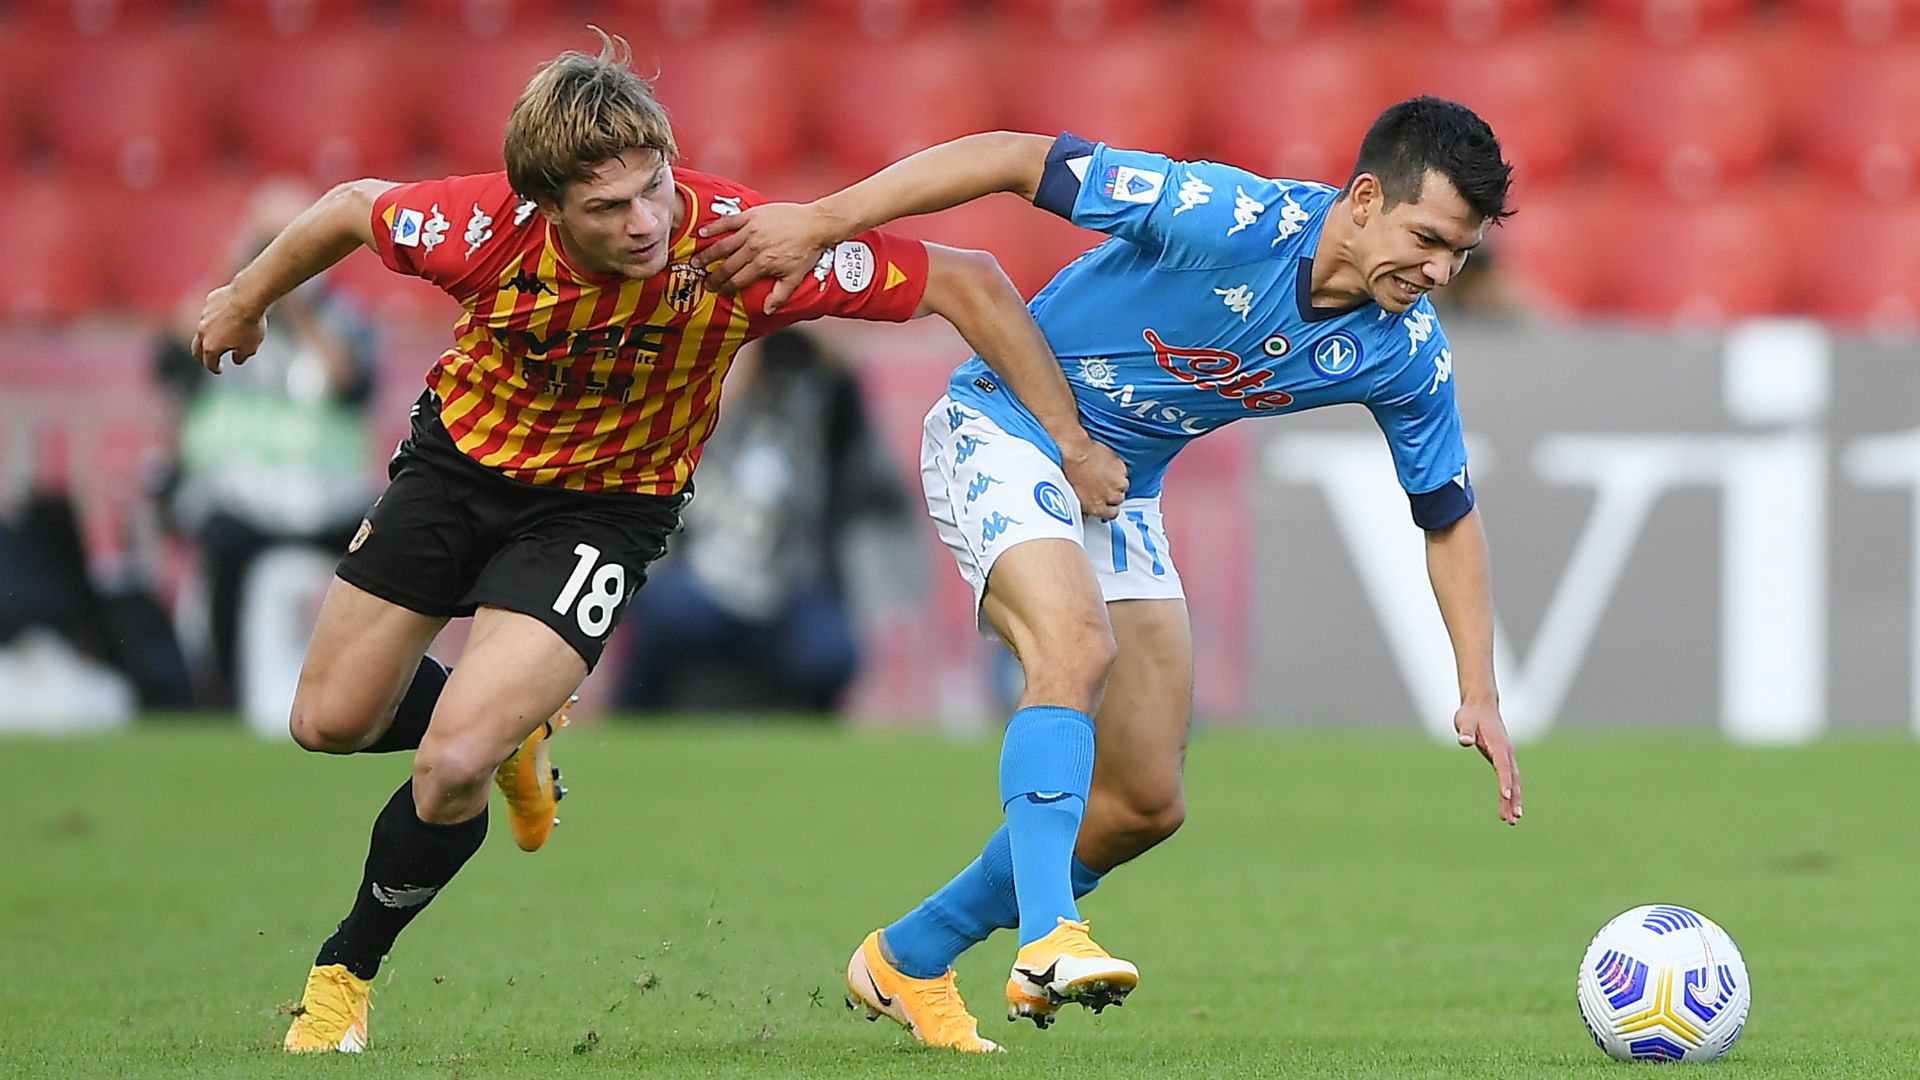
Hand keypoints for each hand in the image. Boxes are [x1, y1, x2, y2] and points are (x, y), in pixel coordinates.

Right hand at [191, 283, 266, 373]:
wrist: (248, 298)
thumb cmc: (250, 325)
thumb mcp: (250, 348)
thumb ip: (240, 357)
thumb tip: (236, 359)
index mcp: (211, 347)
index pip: (209, 362)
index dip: (214, 368)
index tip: (219, 370)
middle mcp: (203, 331)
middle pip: (196, 348)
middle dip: (201, 356)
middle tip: (206, 360)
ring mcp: (204, 315)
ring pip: (203, 328)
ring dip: (209, 335)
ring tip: (218, 337)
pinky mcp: (210, 301)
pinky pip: (211, 311)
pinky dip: (216, 317)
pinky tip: (226, 316)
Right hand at [694, 202, 843, 313]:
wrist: (815, 224)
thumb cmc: (806, 251)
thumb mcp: (795, 278)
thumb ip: (779, 295)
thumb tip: (767, 311)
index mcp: (762, 265)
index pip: (737, 280)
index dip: (725, 288)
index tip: (716, 291)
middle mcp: (753, 248)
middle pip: (727, 265)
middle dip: (713, 275)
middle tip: (703, 281)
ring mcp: (751, 231)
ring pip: (723, 245)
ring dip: (707, 254)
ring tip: (696, 261)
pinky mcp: (751, 216)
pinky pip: (728, 222)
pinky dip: (714, 228)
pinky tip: (702, 234)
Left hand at [1060, 436, 1127, 520]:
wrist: (1074, 453)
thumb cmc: (1070, 472)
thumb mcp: (1073, 498)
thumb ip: (1084, 509)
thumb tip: (1085, 513)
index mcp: (1099, 507)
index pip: (1113, 514)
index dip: (1109, 507)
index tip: (1105, 503)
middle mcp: (1111, 496)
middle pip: (1118, 499)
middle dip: (1111, 494)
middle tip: (1102, 486)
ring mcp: (1118, 481)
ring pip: (1122, 485)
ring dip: (1115, 482)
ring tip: (1103, 474)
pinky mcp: (1121, 467)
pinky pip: (1123, 472)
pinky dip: (1116, 469)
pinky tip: (1105, 465)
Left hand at [1455, 701, 1521, 824]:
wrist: (1481, 705)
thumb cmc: (1471, 714)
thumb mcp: (1465, 721)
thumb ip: (1466, 732)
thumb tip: (1464, 741)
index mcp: (1499, 745)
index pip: (1503, 766)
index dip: (1504, 781)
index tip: (1505, 797)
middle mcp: (1507, 752)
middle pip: (1513, 779)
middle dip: (1514, 799)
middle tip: (1513, 818)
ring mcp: (1507, 757)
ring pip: (1514, 782)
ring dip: (1514, 801)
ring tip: (1512, 821)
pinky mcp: (1503, 759)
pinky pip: (1509, 780)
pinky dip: (1510, 794)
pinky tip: (1507, 807)